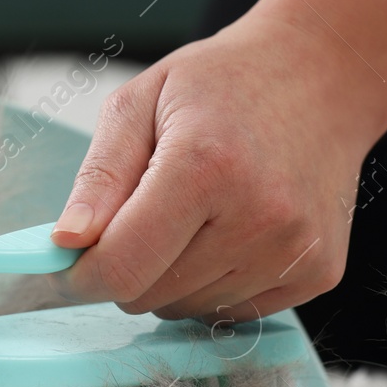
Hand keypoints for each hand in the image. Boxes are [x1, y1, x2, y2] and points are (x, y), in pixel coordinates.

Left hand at [47, 11, 385, 322]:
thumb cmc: (223, 83)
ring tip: (197, 213)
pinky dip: (216, 283)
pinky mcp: (319, 271)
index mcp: (206, 165)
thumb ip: (99, 177)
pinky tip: (232, 229)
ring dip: (172, 277)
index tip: (64, 269)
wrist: (322, 75)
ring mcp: (296, 249)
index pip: (122, 266)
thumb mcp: (140, 102)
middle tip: (143, 214)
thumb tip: (65, 243)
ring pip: (188, 309)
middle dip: (126, 267)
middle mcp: (259, 215)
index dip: (78, 279)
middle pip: (149, 296)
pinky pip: (234, 311)